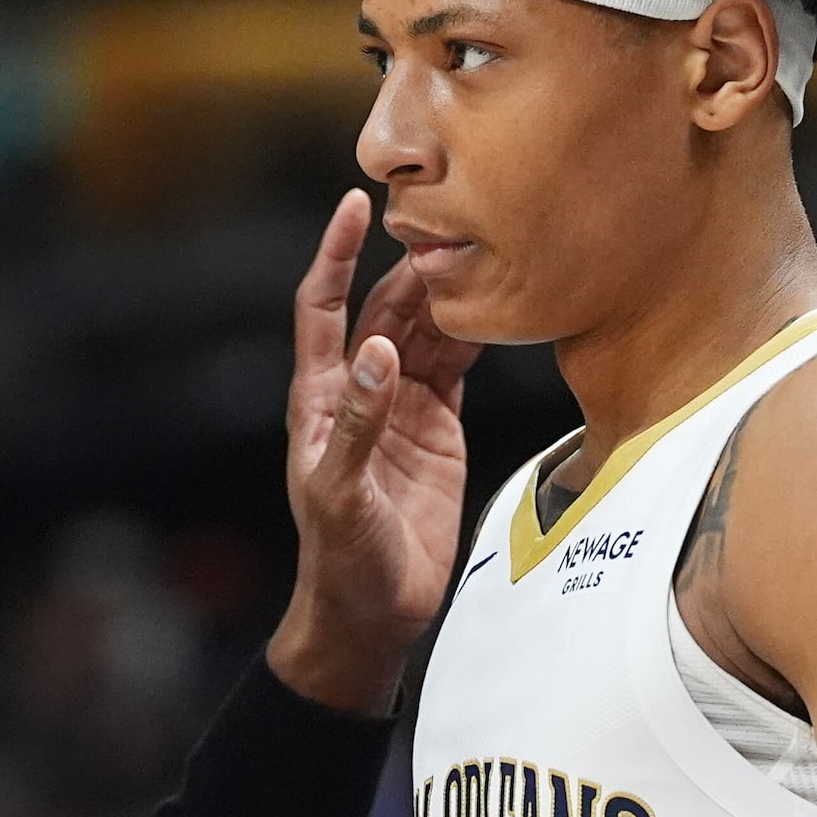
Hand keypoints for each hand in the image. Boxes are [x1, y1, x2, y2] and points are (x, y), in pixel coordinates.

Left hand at [269, 189, 478, 714]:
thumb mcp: (341, 495)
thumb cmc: (340, 560)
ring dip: (446, 296)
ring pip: (424, 333)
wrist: (374, 613)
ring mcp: (401, 408)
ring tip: (481, 253)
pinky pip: (455, 366)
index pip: (323, 308)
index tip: (354, 204)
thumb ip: (358, 425)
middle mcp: (359, 392)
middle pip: (382, 309)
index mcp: (319, 399)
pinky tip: (497, 306)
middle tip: (449, 225)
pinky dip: (474, 335)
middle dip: (408, 267)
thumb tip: (377, 355)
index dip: (335, 256)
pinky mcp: (437, 428)